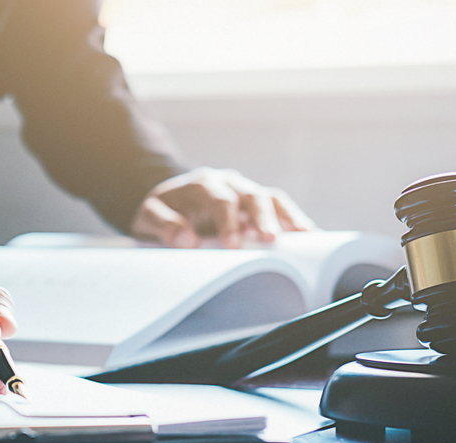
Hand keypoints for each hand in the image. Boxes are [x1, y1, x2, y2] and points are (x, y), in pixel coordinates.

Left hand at [130, 168, 316, 248]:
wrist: (166, 204)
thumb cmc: (159, 213)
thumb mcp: (146, 218)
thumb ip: (161, 224)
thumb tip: (186, 240)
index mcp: (202, 184)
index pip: (220, 199)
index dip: (228, 221)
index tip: (232, 245)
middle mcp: (228, 184)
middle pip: (252, 195)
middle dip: (262, 218)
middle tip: (269, 240)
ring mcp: (245, 193)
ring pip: (271, 199)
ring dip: (286, 218)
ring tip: (303, 238)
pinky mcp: (255, 206)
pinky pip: (279, 209)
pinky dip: (292, 221)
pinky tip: (308, 237)